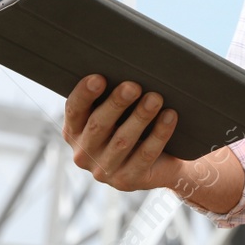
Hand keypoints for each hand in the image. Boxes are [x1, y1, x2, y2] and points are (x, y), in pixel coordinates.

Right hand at [62, 74, 185, 192]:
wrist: (158, 163)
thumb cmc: (132, 125)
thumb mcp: (117, 113)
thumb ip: (112, 94)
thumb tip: (127, 63)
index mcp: (74, 131)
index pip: (74, 110)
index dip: (84, 94)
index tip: (99, 77)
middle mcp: (84, 153)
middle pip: (99, 125)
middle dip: (116, 104)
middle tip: (133, 86)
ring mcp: (105, 171)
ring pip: (123, 141)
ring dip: (140, 117)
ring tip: (155, 98)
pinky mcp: (128, 181)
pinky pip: (145, 155)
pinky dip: (159, 134)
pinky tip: (170, 116)